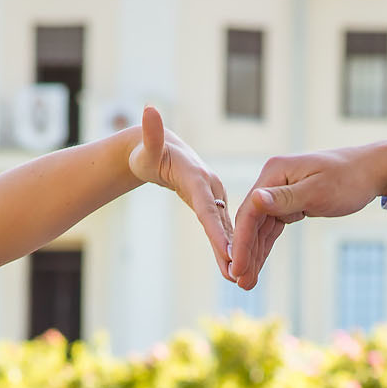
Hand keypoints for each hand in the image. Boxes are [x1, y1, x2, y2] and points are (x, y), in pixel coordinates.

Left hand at [125, 105, 234, 276]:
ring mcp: (215, 195)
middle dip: (230, 248)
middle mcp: (211, 186)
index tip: (227, 252)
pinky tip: (235, 267)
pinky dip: (230, 246)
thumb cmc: (147, 151)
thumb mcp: (146, 144)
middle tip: (237, 274)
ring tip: (240, 278)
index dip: (217, 231)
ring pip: (226, 227)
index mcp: (197, 176)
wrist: (158, 151)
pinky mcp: (214, 204)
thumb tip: (148, 109)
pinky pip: (223, 227)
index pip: (207, 208)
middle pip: (221, 222)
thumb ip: (150, 132)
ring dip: (235, 252)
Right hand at [228, 139, 386, 290]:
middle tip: (241, 284)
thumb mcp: (317, 191)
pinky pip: (271, 228)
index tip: (237, 269)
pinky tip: (257, 266)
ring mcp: (279, 192)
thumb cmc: (348, 179)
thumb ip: (284, 198)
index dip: (242, 242)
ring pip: (260, 228)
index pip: (250, 211)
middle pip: (251, 221)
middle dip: (245, 253)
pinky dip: (264, 247)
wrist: (370, 171)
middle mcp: (271, 180)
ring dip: (253, 254)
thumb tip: (254, 199)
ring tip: (246, 283)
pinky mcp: (289, 203)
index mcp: (274, 172)